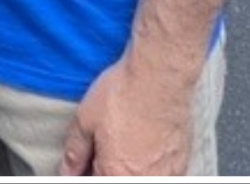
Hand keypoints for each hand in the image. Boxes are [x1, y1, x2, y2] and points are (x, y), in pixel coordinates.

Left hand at [60, 53, 193, 174]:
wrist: (160, 77)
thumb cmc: (125, 94)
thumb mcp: (85, 121)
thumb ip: (75, 152)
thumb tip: (67, 170)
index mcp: (116, 173)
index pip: (95, 182)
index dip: (85, 172)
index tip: (84, 164)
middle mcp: (144, 178)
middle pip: (117, 179)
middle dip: (104, 170)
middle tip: (101, 151)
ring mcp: (167, 174)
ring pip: (139, 178)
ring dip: (127, 170)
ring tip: (121, 146)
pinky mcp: (182, 163)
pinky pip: (160, 175)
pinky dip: (147, 168)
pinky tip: (140, 150)